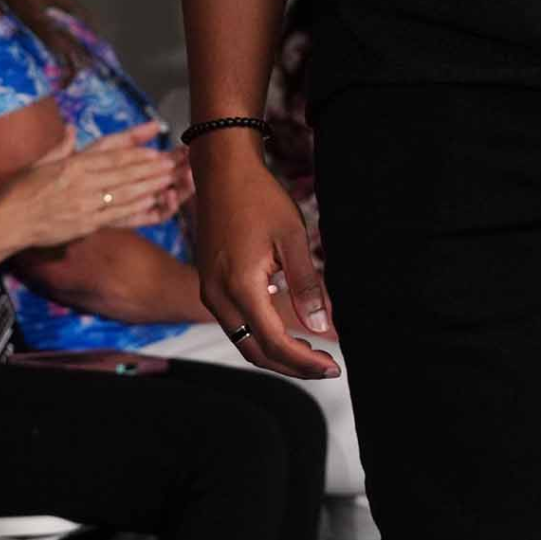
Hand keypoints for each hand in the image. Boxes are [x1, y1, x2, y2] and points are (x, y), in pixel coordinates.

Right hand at [0, 122, 177, 247]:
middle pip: (123, 174)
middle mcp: (82, 183)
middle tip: (170, 164)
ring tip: (167, 180)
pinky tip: (150, 202)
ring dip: (148, 186)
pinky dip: (134, 208)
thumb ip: (60, 147)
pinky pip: (115, 215)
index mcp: (73, 165)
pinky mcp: (85, 225)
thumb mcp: (40, 162)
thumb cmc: (21, 190)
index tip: (154, 152)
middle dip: (149, 169)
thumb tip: (69, 128)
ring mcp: (85, 205)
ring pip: (124, 194)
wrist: (8, 221)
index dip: (136, 155)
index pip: (111, 158)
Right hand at [192, 135, 339, 381]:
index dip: (304, 362)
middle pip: (254, 352)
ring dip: (275, 352)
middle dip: (290, 366)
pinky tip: (285, 327)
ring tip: (310, 352)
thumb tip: (321, 327)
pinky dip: (259, 334)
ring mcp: (209, 291)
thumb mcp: (292, 238)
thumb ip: (307, 285)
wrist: (222, 172)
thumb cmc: (258, 198)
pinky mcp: (209, 284)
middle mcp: (218, 296)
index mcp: (240, 287)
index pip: (274, 342)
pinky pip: (234, 323)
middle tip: (324, 367)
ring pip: (242, 340)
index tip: (332, 367)